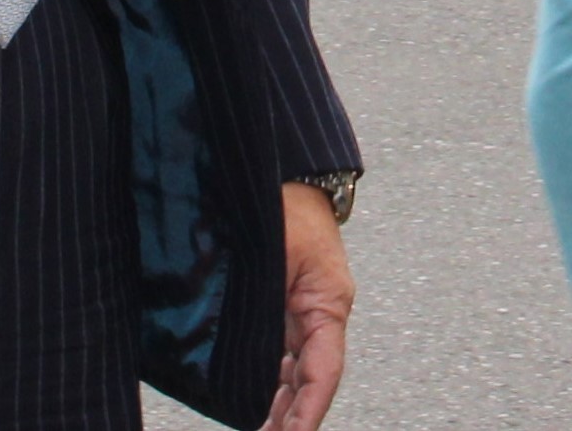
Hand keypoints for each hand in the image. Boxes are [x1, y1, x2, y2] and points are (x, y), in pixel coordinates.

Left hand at [263, 183, 353, 430]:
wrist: (284, 166)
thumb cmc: (282, 201)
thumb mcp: (273, 254)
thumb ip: (264, 303)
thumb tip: (243, 353)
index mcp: (328, 301)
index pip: (323, 372)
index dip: (307, 411)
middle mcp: (319, 311)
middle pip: (310, 379)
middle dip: (291, 417)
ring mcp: (303, 308)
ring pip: (295, 370)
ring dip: (280, 404)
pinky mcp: (286, 302)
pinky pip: (282, 351)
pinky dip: (271, 380)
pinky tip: (255, 400)